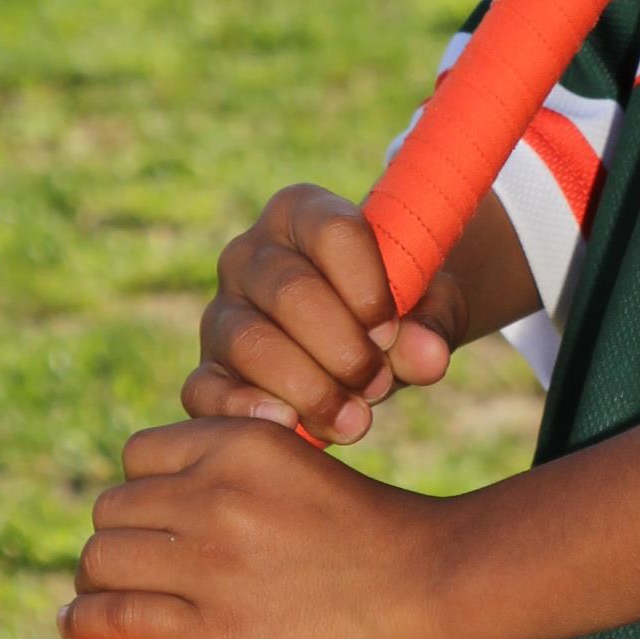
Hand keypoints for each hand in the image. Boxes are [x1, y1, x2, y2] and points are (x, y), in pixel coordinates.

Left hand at [66, 418, 467, 638]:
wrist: (441, 587)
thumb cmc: (386, 537)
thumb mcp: (306, 471)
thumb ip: (243, 481)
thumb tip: (183, 514)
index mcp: (245, 444)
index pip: (139, 453)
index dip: (144, 488)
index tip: (156, 520)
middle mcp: (216, 492)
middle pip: (111, 507)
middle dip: (119, 538)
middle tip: (138, 569)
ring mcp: (209, 562)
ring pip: (99, 559)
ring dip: (100, 582)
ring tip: (113, 604)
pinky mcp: (210, 631)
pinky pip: (110, 616)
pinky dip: (89, 624)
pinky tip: (90, 630)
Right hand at [184, 183, 505, 445]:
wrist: (370, 341)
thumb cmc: (397, 308)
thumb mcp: (427, 306)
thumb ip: (433, 324)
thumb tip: (428, 357)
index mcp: (301, 212)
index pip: (332, 232)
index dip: (369, 288)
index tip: (390, 330)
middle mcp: (249, 254)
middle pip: (291, 292)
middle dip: (344, 348)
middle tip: (378, 383)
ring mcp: (221, 312)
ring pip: (250, 343)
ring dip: (309, 387)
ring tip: (355, 419)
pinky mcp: (206, 370)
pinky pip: (207, 390)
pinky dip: (248, 412)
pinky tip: (292, 426)